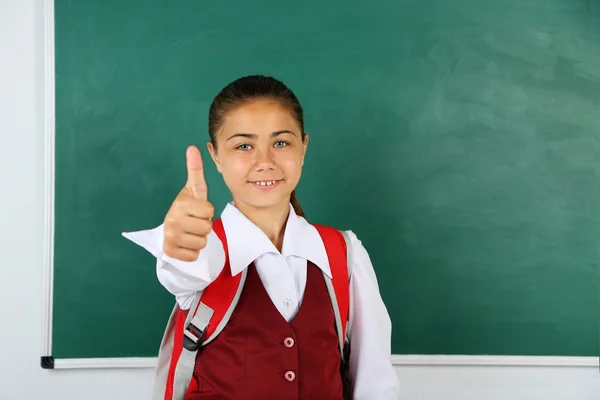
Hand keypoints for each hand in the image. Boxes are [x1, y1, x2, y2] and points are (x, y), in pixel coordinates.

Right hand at [163, 145, 214, 260]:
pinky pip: (194, 255)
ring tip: (190, 232)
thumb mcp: (193, 190)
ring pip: (202, 242)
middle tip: (194, 222)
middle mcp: (172, 221)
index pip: (209, 211)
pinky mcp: (170, 253)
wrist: (171, 229)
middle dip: (204, 226)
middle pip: (207, 227)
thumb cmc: (187, 208)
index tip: (198, 210)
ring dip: (199, 239)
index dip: (207, 211)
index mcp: (179, 204)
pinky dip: (192, 252)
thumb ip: (195, 170)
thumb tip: (193, 147)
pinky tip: (185, 244)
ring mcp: (170, 237)